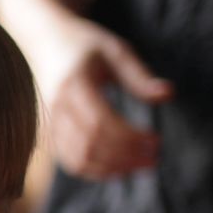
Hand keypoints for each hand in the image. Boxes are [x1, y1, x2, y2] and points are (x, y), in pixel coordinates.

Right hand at [35, 17, 172, 179]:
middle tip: (153, 157)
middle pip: (90, 145)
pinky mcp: (50, 133)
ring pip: (78, 158)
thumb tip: (167, 95)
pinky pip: (70, 161)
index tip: (156, 141)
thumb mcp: (115, 50)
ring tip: (139, 164)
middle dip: (125, 156)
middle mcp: (57, 107)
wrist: (45, 41)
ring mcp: (50, 122)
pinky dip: (95, 171)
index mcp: (73, 85)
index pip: (100, 123)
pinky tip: (118, 168)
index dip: (130, 138)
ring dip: (112, 168)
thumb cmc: (85, 44)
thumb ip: (139, 74)